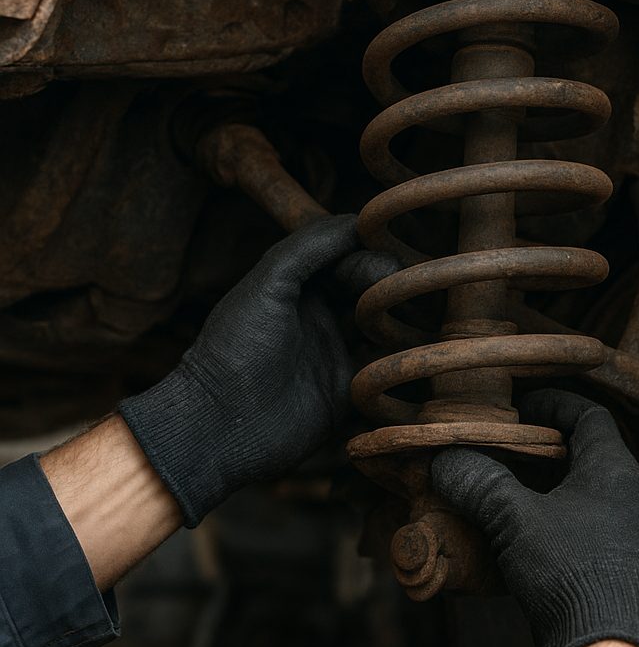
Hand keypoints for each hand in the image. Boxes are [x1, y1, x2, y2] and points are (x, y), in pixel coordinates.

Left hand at [119, 215, 393, 526]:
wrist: (221, 425)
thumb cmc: (235, 349)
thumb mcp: (266, 284)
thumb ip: (307, 246)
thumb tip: (358, 221)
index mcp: (302, 287)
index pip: (351, 257)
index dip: (372, 256)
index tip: (386, 263)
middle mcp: (325, 317)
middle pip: (376, 290)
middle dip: (394, 287)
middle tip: (401, 296)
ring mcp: (340, 354)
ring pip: (389, 327)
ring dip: (405, 321)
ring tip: (410, 324)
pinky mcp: (351, 393)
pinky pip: (388, 371)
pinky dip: (403, 361)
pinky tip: (407, 355)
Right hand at [431, 389, 638, 646]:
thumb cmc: (570, 574)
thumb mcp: (514, 520)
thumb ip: (481, 484)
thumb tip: (446, 461)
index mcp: (615, 470)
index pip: (590, 414)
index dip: (554, 403)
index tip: (523, 406)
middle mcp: (634, 496)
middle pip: (592, 452)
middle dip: (549, 448)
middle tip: (511, 448)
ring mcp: (637, 534)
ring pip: (593, 492)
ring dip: (556, 487)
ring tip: (515, 492)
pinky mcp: (629, 568)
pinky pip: (596, 526)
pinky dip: (565, 520)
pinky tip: (533, 538)